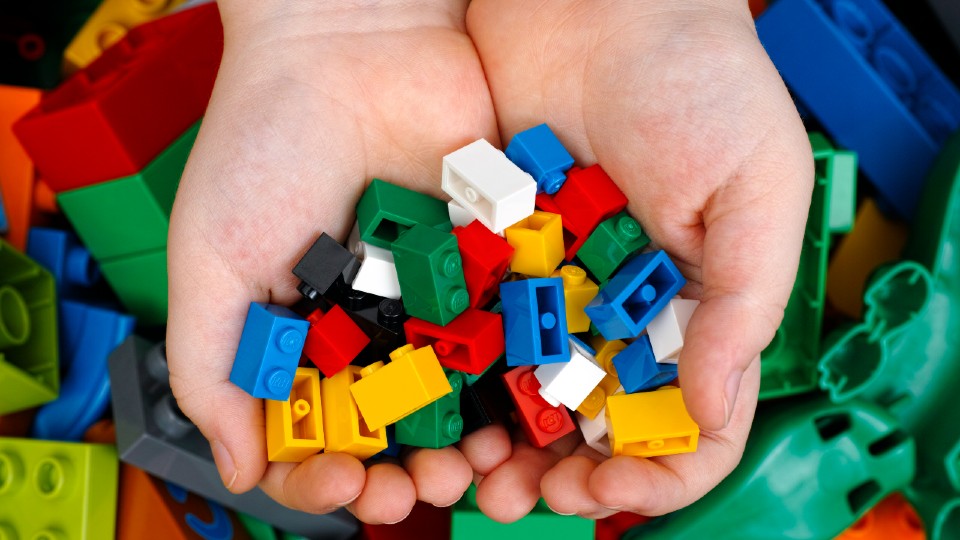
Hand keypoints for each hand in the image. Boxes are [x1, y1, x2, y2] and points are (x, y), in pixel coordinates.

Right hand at [166, 0, 495, 522]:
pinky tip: (525, 403)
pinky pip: (513, 329)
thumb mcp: (212, 260)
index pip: (316, 434)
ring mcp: (438, 295)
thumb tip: (236, 468)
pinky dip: (521, 374)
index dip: (325, 475)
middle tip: (419, 488)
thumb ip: (211, 368)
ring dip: (473, 441)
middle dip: (409, 471)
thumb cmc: (264, 142)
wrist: (350, 40)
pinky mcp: (493, 258)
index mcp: (306, 333)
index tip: (342, 484)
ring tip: (478, 461)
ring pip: (465, 394)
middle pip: (400, 427)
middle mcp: (375, 324)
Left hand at [462, 0, 812, 519]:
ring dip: (508, 443)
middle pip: (601, 423)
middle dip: (567, 471)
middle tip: (528, 495)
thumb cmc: (700, 78)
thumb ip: (743, 303)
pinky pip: (484, 328)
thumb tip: (716, 411)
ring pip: (534, 392)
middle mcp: (626, 306)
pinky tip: (446, 400)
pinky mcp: (501, 251)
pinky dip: (468, 374)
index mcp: (698, 303)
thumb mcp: (755, 187)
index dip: (661, 469)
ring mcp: (559, 283)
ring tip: (476, 470)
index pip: (693, 421)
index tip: (614, 481)